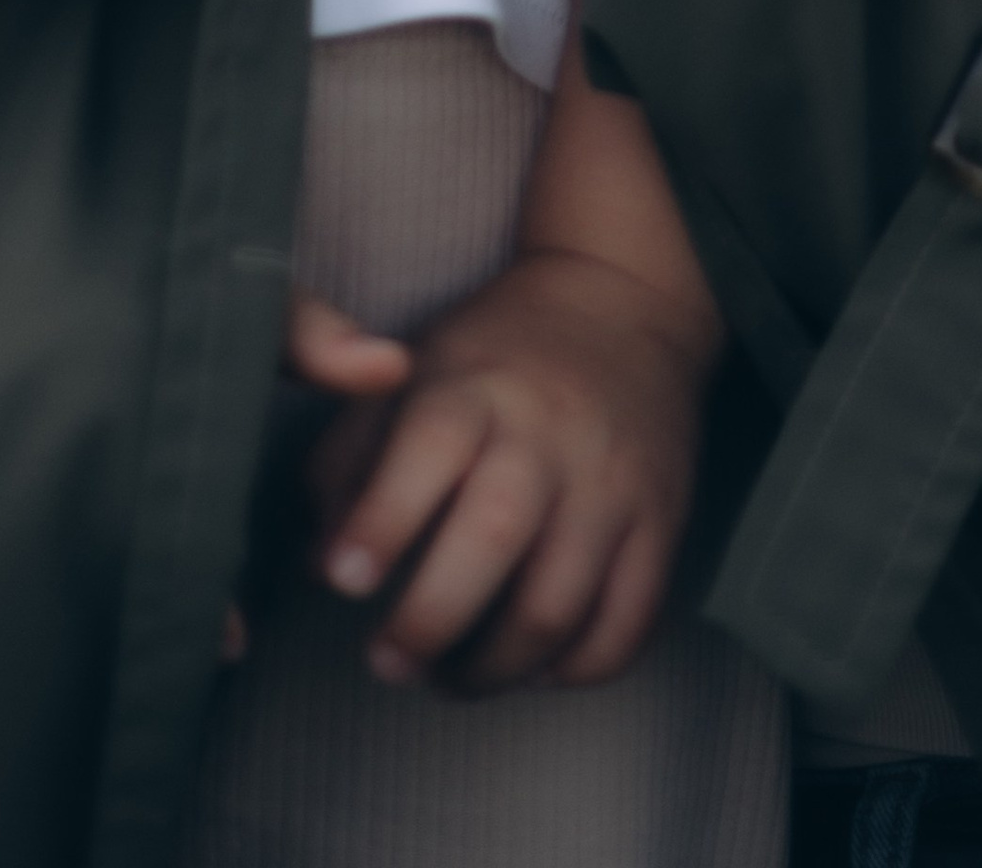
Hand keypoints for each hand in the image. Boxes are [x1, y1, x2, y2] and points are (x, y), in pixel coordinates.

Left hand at [301, 249, 716, 692]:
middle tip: (387, 660)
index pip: (428, 447)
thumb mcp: (413, 373)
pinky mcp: (662, 522)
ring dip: (494, 667)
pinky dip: (574, 668)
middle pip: (494, 537)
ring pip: (556, 604)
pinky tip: (532, 665)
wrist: (624, 304)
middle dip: (430, 621)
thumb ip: (352, 458)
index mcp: (476, 386)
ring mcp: (612, 482)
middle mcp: (548, 433)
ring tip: (451, 676)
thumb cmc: (495, 356)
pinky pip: (626, 625)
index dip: (381, 520)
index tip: (344, 579)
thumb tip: (319, 565)